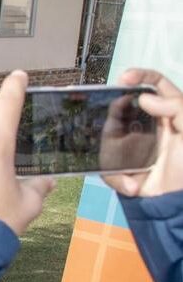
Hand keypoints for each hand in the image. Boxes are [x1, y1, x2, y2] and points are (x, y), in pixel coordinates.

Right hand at [102, 69, 182, 196]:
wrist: (177, 205)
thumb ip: (177, 107)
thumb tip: (144, 97)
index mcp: (169, 114)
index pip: (156, 85)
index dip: (141, 76)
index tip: (125, 78)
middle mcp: (149, 126)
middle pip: (125, 106)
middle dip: (115, 107)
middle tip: (115, 113)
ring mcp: (132, 146)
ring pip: (109, 133)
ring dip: (112, 146)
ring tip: (123, 159)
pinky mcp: (120, 166)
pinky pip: (107, 165)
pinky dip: (116, 177)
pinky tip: (132, 184)